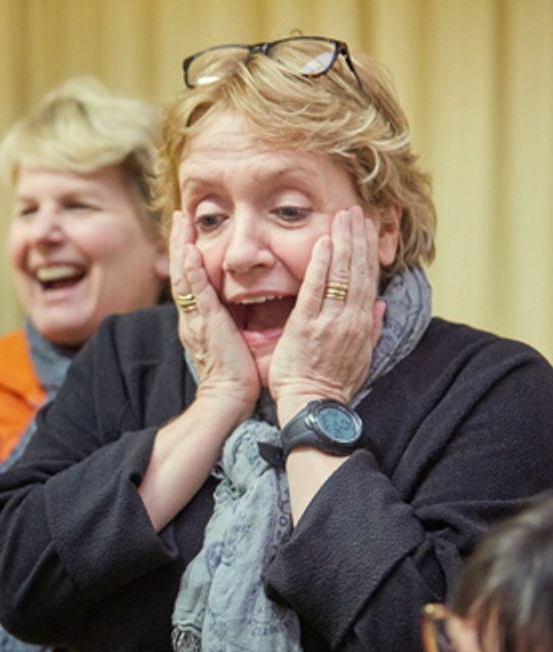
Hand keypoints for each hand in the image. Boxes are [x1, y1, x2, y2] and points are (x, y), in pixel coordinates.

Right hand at [168, 211, 259, 414]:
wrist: (228, 397)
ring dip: (180, 246)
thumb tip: (245, 307)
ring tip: (180, 221)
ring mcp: (196, 319)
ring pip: (183, 276)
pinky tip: (189, 251)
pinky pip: (195, 293)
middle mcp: (192, 315)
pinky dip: (190, 270)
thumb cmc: (236, 375)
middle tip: (179, 215)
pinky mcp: (205, 324)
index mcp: (199, 319)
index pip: (191, 280)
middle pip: (181, 271)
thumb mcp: (232, 340)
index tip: (189, 232)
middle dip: (178, 241)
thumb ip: (232, 321)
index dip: (187, 254)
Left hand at [269, 205, 384, 416]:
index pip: (368, 280)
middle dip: (358, 237)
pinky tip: (324, 243)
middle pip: (358, 270)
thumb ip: (371, 329)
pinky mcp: (307, 325)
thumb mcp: (361, 357)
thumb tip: (381, 306)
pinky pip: (315, 290)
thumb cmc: (332, 385)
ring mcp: (330, 320)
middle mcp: (350, 318)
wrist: (314, 406)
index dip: (369, 252)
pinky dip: (321, 265)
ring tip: (343, 215)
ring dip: (343, 242)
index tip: (368, 228)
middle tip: (355, 210)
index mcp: (362, 324)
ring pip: (341, 274)